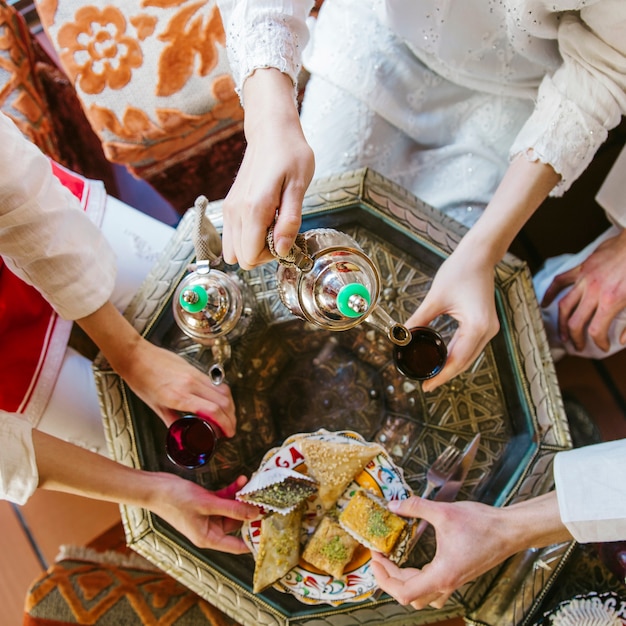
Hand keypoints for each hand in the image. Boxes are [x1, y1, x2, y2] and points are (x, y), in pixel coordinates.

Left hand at [116, 338, 236, 435]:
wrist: (137, 356)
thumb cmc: (141, 378)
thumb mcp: (155, 406)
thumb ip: (171, 420)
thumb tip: (181, 433)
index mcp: (179, 396)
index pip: (212, 410)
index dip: (225, 423)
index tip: (228, 432)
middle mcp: (190, 384)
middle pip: (223, 401)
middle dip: (231, 417)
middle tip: (230, 428)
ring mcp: (194, 375)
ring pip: (223, 390)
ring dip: (230, 405)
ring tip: (228, 416)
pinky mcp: (195, 369)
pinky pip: (215, 383)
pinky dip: (223, 395)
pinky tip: (220, 402)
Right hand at [150, 474, 257, 552]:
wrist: (156, 488)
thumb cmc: (175, 500)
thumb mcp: (207, 504)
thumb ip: (232, 508)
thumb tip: (254, 514)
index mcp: (209, 538)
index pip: (238, 546)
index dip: (254, 540)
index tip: (270, 530)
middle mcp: (210, 529)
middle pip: (237, 524)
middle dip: (250, 511)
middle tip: (265, 499)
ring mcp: (208, 516)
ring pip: (232, 509)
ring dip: (241, 498)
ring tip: (253, 486)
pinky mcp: (206, 503)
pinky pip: (224, 499)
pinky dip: (232, 491)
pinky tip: (241, 480)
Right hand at [221, 69, 314, 268]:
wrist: (271, 132)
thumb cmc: (290, 154)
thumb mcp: (298, 187)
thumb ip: (289, 220)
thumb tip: (282, 250)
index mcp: (254, 209)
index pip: (251, 256)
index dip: (271, 256)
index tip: (285, 239)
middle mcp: (236, 212)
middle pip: (241, 258)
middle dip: (262, 254)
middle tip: (280, 233)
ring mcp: (229, 209)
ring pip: (233, 250)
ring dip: (253, 247)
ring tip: (272, 227)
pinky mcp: (229, 206)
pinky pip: (232, 236)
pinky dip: (246, 236)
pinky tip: (263, 221)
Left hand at [370, 493, 568, 608]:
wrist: (509, 530)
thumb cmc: (482, 525)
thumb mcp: (444, 512)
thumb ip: (416, 507)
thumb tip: (394, 504)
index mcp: (441, 574)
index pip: (403, 591)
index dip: (383, 577)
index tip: (375, 557)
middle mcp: (446, 583)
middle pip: (409, 596)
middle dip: (389, 579)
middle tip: (379, 558)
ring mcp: (453, 582)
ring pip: (422, 596)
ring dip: (403, 583)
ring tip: (392, 563)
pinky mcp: (458, 575)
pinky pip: (432, 588)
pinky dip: (417, 579)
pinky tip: (413, 562)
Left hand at [403, 240, 499, 391]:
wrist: (480, 256)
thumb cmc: (460, 271)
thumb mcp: (435, 298)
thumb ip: (419, 320)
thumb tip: (402, 335)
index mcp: (476, 327)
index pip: (456, 360)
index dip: (441, 376)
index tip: (427, 387)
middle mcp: (487, 331)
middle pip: (464, 362)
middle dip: (445, 375)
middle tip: (426, 385)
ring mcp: (489, 328)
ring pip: (468, 356)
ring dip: (451, 366)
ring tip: (432, 376)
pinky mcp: (485, 324)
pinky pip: (470, 345)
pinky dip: (457, 354)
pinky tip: (444, 360)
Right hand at [541, 228, 625, 351]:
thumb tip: (623, 339)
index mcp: (611, 301)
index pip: (596, 330)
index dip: (598, 342)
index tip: (603, 346)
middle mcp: (593, 291)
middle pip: (576, 322)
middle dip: (576, 338)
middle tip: (578, 346)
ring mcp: (585, 279)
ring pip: (564, 305)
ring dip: (562, 322)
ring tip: (563, 333)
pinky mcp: (582, 268)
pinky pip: (561, 281)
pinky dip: (550, 293)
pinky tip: (545, 303)